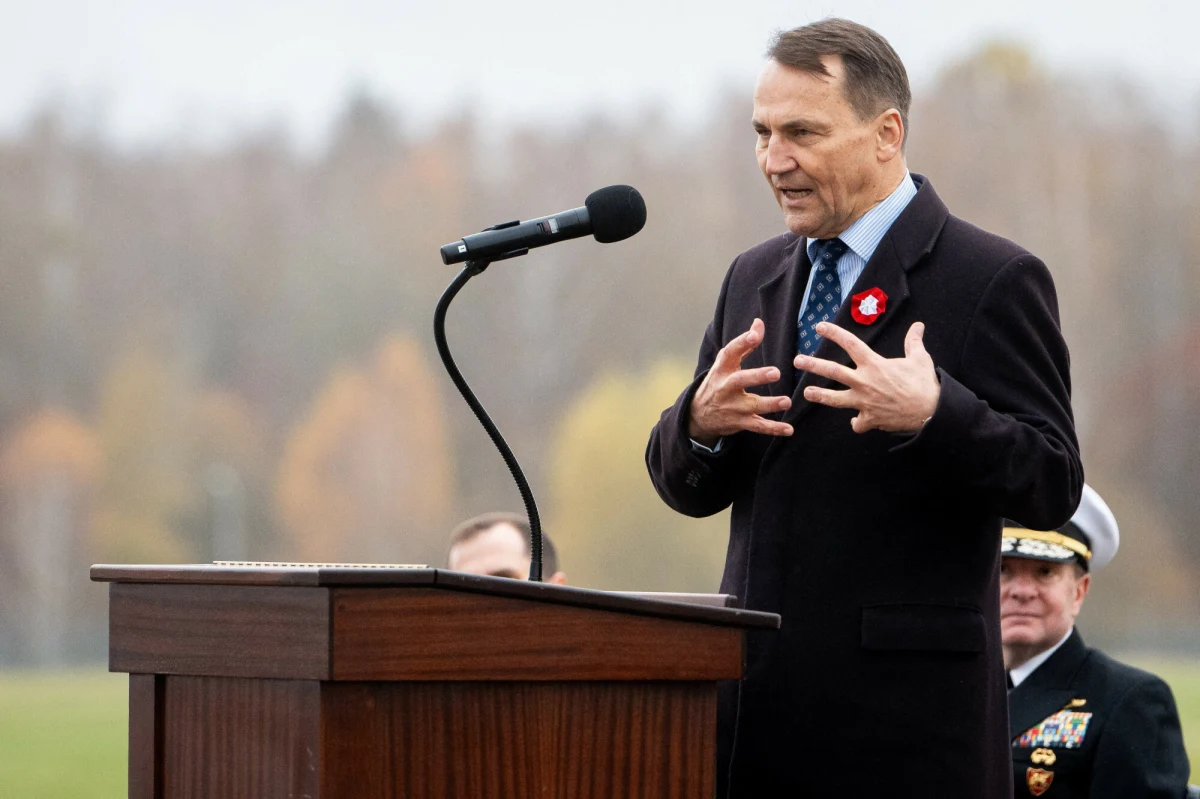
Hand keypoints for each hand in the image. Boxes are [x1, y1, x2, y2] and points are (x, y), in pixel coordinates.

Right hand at [688, 318, 793, 443]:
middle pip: (740, 380)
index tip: (755, 333)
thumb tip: (759, 322)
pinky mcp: (740, 422)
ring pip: (752, 406)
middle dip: (757, 376)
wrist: (698, 414)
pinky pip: (758, 426)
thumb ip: (744, 344)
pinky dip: (773, 429)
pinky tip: (788, 429)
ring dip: (770, 404)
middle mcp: (726, 387)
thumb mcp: (726, 363)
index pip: (730, 352)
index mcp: (723, 369)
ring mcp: (732, 407)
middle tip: (776, 372)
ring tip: (786, 401)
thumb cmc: (718, 382)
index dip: (742, 342)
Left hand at [793, 321, 939, 433]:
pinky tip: (856, 422)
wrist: (930, 412)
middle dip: (813, 365)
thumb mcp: (920, 359)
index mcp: (875, 365)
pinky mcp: (869, 419)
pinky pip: (858, 423)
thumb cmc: (924, 384)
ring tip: (806, 393)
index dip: (834, 333)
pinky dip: (857, 423)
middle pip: (833, 372)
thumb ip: (913, 342)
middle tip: (798, 361)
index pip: (851, 344)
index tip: (820, 327)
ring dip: (820, 396)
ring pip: (835, 399)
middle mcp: (865, 382)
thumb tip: (918, 325)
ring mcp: (864, 402)